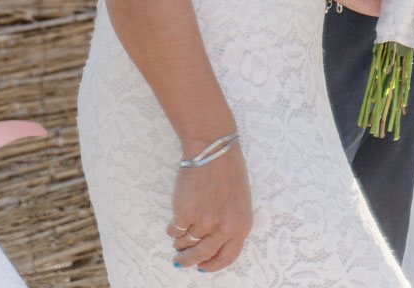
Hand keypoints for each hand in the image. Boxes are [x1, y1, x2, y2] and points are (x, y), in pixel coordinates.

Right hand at [167, 145, 251, 272]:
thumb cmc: (227, 167)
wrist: (213, 147)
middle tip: (180, 261)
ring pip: (187, 243)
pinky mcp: (185, 214)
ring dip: (180, 243)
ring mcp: (204, 223)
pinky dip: (172, 229)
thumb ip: (231, 221)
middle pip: (203, 255)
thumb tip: (214, 241)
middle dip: (189, 260)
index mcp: (241, 225)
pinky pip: (174, 230)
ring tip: (177, 239)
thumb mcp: (240, 200)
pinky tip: (174, 221)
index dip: (214, 264)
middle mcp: (224, 228)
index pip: (228, 256)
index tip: (203, 266)